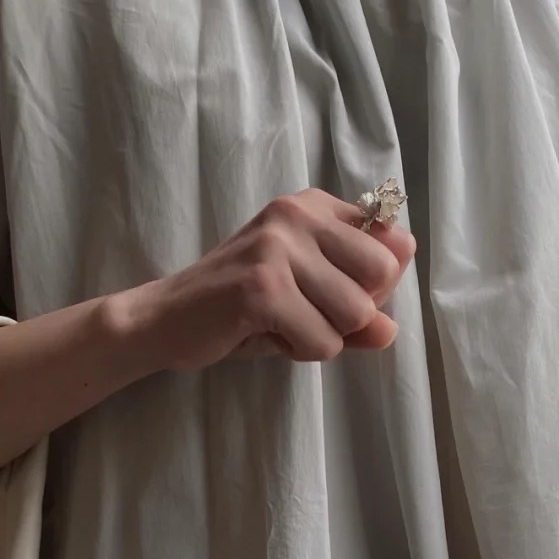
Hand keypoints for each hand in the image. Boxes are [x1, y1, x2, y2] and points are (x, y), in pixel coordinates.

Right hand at [133, 187, 415, 372]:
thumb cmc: (237, 309)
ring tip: (282, 324)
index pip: (393, 244)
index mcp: (313, 206)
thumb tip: (391, 330)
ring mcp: (278, 247)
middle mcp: (298, 214)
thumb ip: (355, 310)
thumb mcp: (305, 299)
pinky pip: (323, 340)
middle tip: (306, 314)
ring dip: (325, 337)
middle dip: (353, 313)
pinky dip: (301, 352)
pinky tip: (265, 334)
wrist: (164, 319)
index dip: (373, 286)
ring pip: (356, 313)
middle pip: (382, 275)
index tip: (328, 292)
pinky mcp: (262, 287)